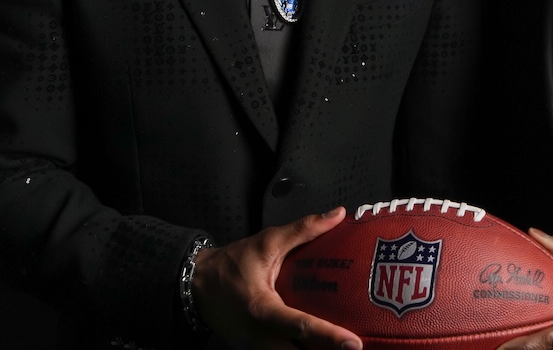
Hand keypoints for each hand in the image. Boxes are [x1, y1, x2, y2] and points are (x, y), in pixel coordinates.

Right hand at [190, 207, 361, 349]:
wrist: (195, 285)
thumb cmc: (230, 264)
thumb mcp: (267, 242)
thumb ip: (303, 229)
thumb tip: (336, 215)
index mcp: (262, 310)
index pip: (301, 326)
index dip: (329, 337)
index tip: (354, 344)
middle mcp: (259, 336)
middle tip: (357, 348)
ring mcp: (255, 348)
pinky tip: (319, 349)